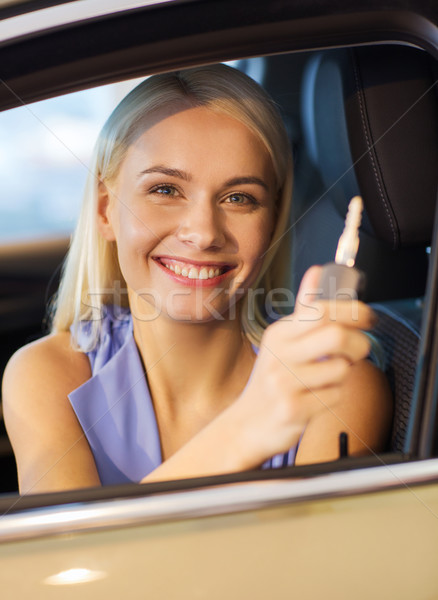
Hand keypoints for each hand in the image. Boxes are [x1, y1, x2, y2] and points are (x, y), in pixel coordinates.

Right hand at [234, 266, 375, 465]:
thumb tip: (317, 270)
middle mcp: (279, 355)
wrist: (246, 423)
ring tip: (330, 376)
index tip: (368, 316)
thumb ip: (304, 309)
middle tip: (360, 349)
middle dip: (359, 342)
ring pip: (341, 369)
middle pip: (336, 335)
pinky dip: (335, 396)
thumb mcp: (281, 341)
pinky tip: (319, 396)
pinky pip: (335, 396)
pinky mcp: (294, 409)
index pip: (321, 310)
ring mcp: (285, 383)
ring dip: (346, 374)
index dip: (353, 310)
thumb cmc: (271, 380)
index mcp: (279, 333)